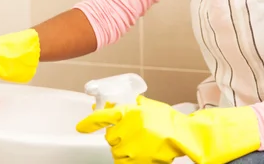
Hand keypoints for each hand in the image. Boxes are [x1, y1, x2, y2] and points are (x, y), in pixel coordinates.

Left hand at [76, 96, 191, 162]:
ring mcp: (130, 148)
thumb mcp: (147, 106)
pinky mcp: (135, 162)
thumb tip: (109, 106)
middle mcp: (126, 130)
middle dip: (118, 135)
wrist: (183, 136)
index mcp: (128, 113)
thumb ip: (128, 105)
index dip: (89, 122)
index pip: (102, 117)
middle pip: (109, 137)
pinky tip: (139, 153)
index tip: (80, 127)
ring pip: (116, 151)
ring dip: (124, 148)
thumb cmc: (167, 120)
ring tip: (140, 144)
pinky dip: (127, 159)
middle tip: (132, 134)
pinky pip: (122, 162)